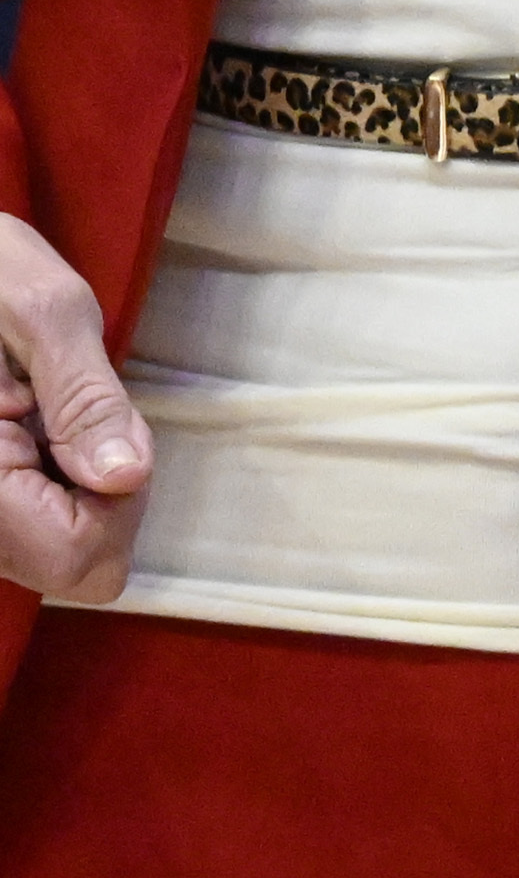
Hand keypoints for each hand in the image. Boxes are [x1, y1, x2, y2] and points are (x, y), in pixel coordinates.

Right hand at [0, 217, 144, 603]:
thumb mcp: (43, 310)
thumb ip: (85, 398)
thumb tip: (126, 476)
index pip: (76, 556)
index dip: (117, 504)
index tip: (101, 432)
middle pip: (73, 567)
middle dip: (102, 500)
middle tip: (73, 419)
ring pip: (54, 551)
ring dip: (76, 491)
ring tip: (42, 416)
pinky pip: (36, 524)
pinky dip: (54, 482)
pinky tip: (33, 427)